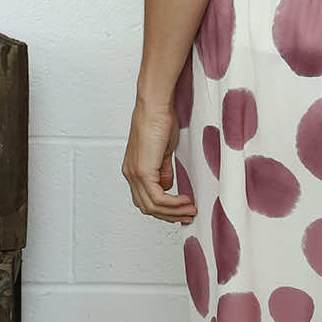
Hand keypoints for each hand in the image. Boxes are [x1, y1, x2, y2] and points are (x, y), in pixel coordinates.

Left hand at [121, 96, 193, 223]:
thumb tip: (167, 187)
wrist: (155, 106)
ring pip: (152, 206)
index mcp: (133, 169)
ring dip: (173, 212)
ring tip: (191, 210)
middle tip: (188, 215)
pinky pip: (158, 198)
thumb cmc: (159, 120)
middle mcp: (130, 174)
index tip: (181, 210)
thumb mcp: (163, 151)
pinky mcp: (143, 172)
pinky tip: (185, 201)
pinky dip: (173, 204)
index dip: (163, 209)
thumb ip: (163, 170)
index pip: (145, 199)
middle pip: (147, 207)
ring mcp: (135, 174)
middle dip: (169, 215)